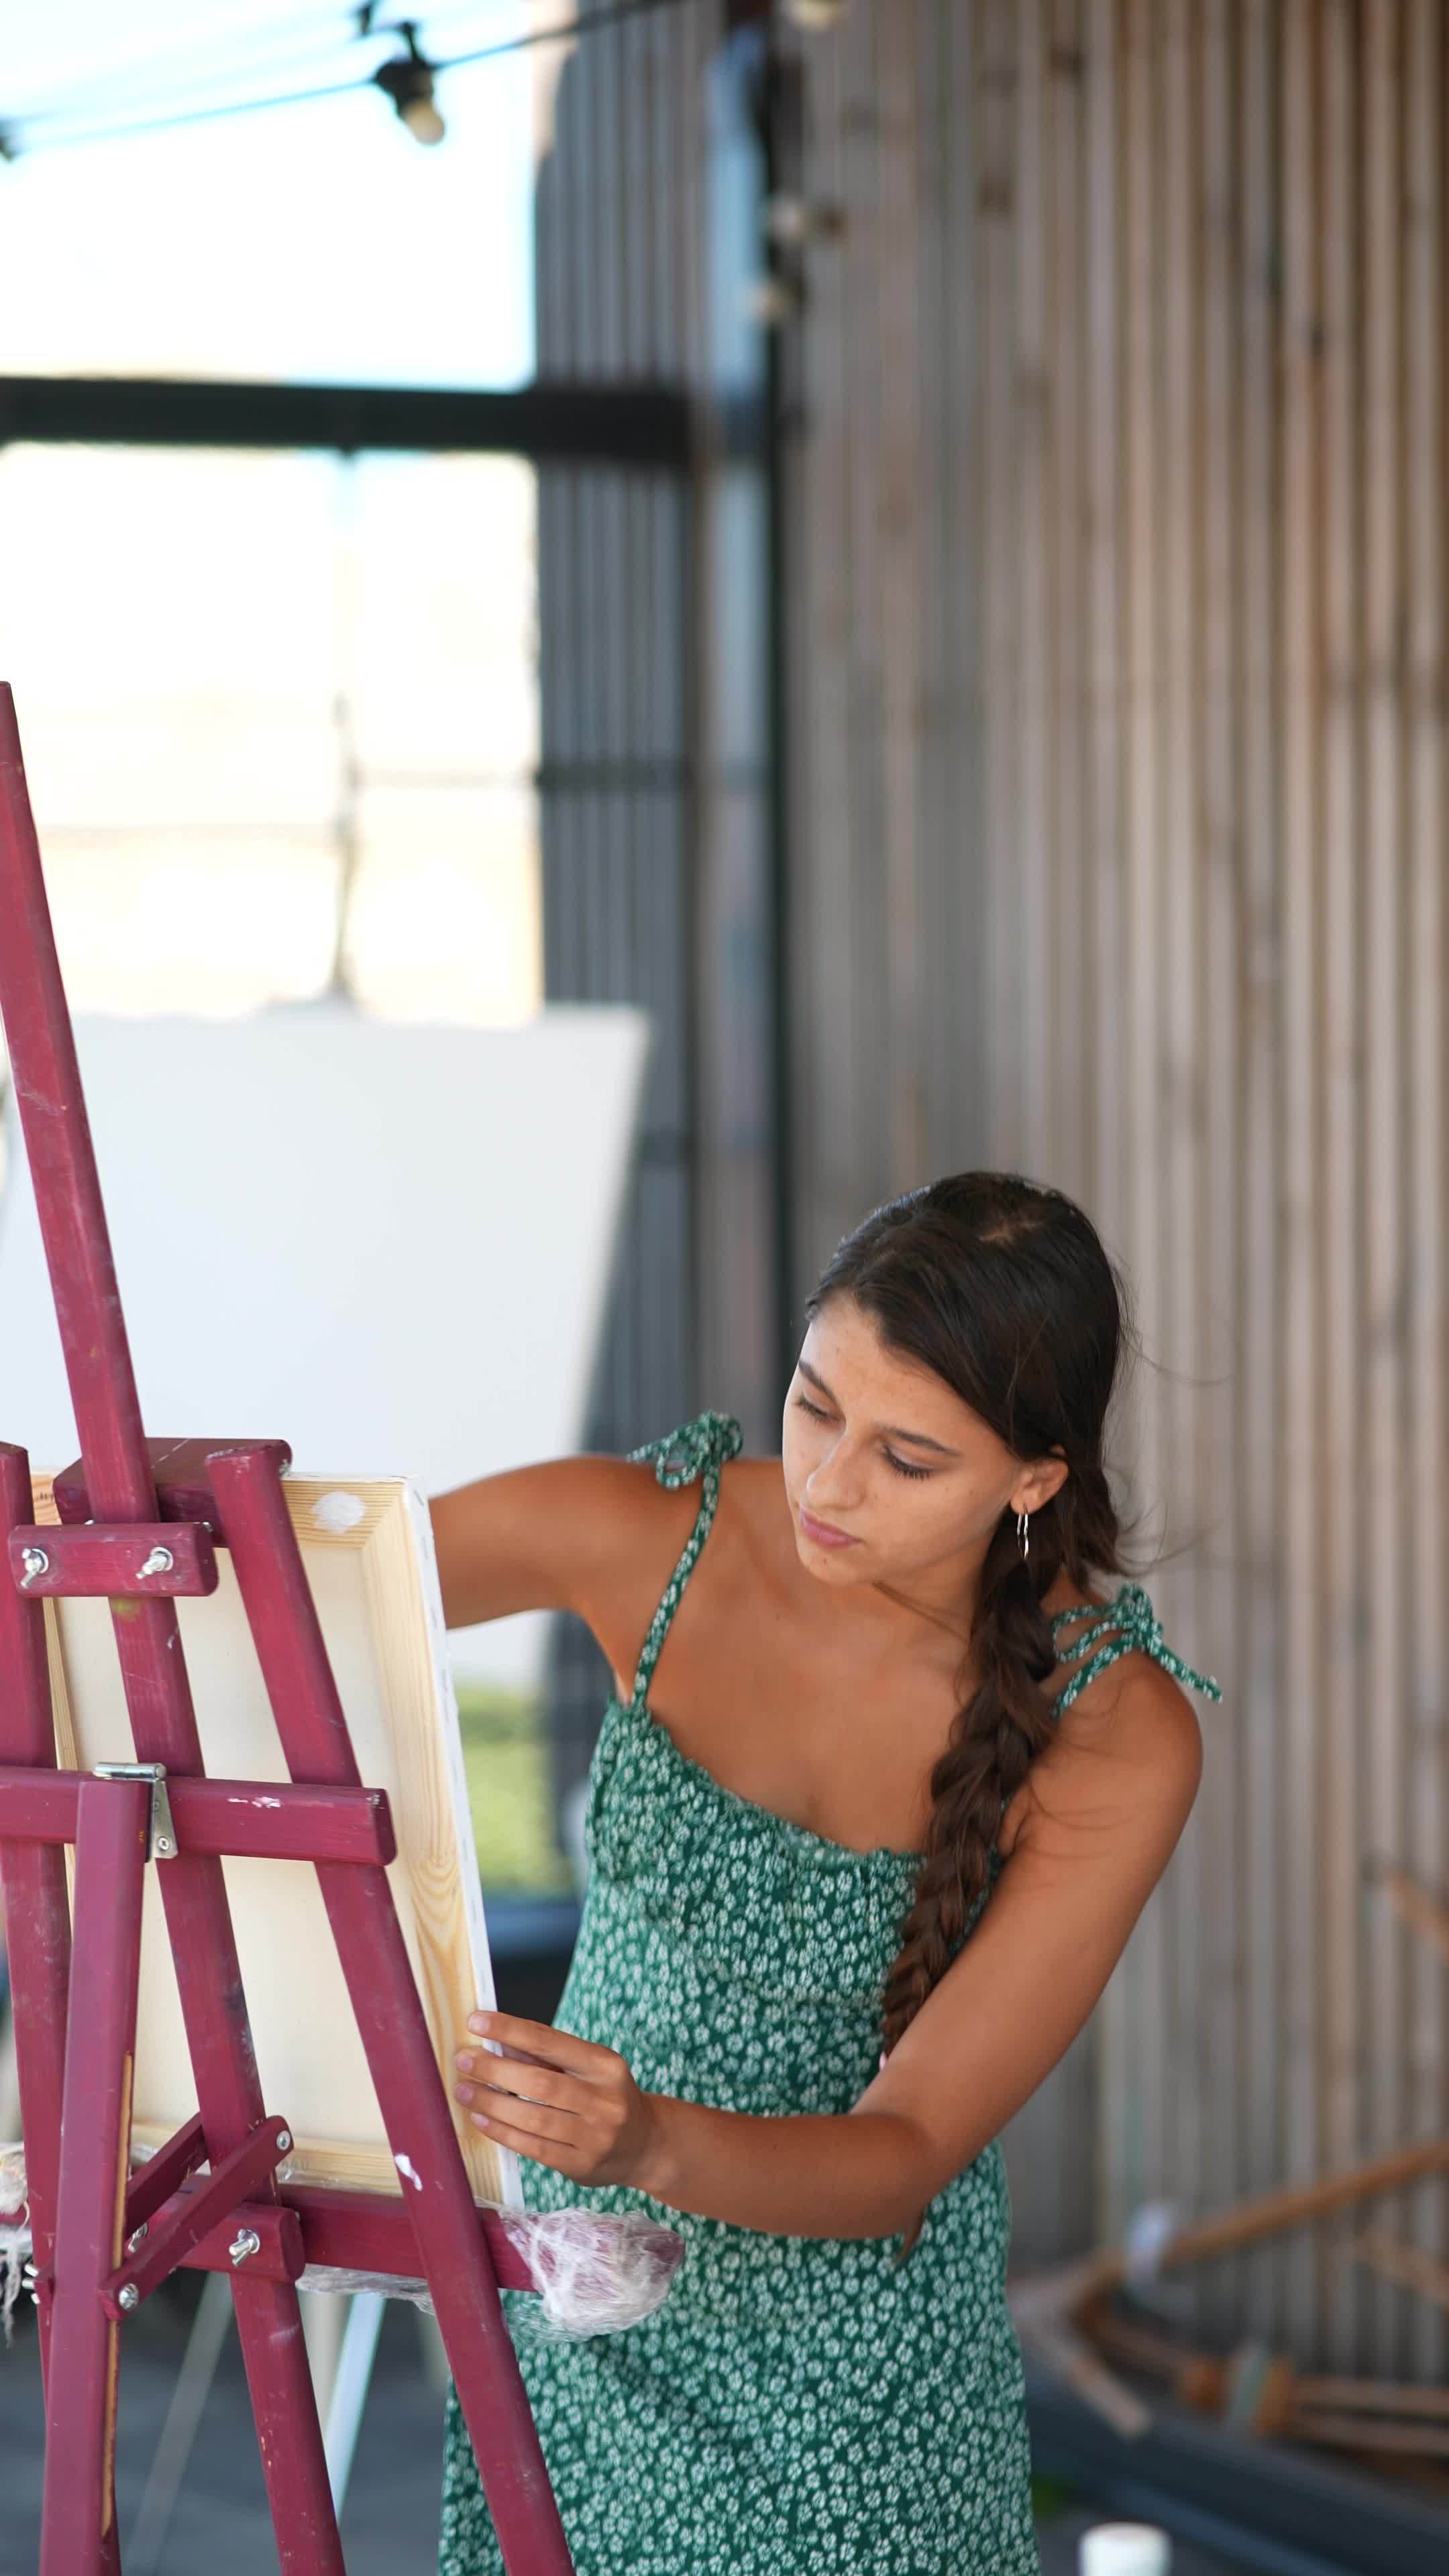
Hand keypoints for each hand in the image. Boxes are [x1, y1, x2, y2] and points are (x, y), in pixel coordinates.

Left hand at [453, 2010, 662, 2189]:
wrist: (645, 2144)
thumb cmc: (606, 2096)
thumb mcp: (587, 2068)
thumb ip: (546, 2056)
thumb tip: (498, 2040)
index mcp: (605, 2065)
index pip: (551, 2042)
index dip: (511, 2029)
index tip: (476, 2020)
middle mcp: (604, 2100)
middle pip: (540, 2083)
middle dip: (495, 2070)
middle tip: (464, 2060)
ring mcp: (594, 2137)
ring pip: (533, 2118)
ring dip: (492, 2103)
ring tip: (464, 2091)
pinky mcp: (581, 2165)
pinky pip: (534, 2148)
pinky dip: (503, 2132)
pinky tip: (481, 2119)